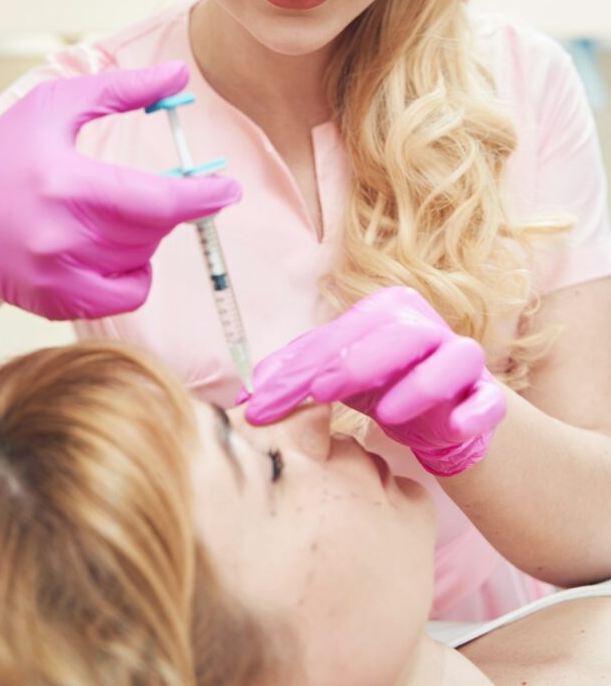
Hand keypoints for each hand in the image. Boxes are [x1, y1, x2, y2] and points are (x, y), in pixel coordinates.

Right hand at [0, 62, 241, 325]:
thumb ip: (119, 90)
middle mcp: (63, 236)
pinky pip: (126, 295)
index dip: (202, 197)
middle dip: (167, 207)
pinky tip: (108, 249)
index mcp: (65, 183)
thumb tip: (178, 78)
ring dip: (146, 236)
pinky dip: (132, 272)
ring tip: (108, 214)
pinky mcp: (58, 303)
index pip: (156, 201)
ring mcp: (60, 276)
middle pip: (155, 230)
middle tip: (156, 190)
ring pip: (144, 260)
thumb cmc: (0, 160)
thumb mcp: (52, 107)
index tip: (227, 189)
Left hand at [241, 287, 505, 476]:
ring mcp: (462, 359)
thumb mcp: (335, 378)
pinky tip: (458, 425)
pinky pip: (489, 400)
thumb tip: (247, 393)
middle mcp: (425, 327)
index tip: (263, 403)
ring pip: (450, 358)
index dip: (298, 369)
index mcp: (385, 313)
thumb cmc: (382, 385)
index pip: (338, 337)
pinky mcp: (489, 394)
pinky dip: (476, 411)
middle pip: (396, 336)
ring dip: (419, 384)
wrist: (443, 417)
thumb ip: (295, 377)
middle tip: (320, 392)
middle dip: (356, 363)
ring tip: (387, 414)